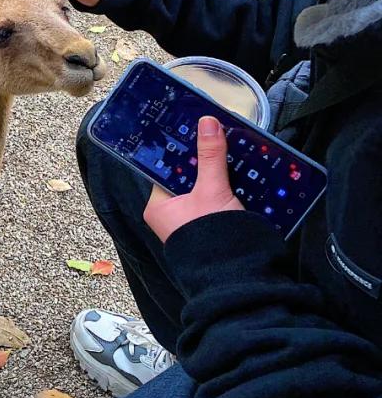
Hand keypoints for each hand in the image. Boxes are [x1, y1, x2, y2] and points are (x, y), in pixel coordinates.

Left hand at [144, 117, 244, 242]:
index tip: (194, 128)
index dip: (182, 149)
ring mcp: (191, 221)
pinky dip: (227, 187)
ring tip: (230, 147)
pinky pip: (216, 199)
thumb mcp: (212, 190)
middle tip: (217, 134)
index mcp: (158, 205)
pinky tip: (240, 171)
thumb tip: (207, 122)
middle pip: (187, 176)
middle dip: (203, 159)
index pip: (165, 168)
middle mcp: (170, 213)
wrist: (239, 275)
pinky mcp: (210, 226)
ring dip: (217, 172)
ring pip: (204, 187)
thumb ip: (210, 156)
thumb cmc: (213, 235)